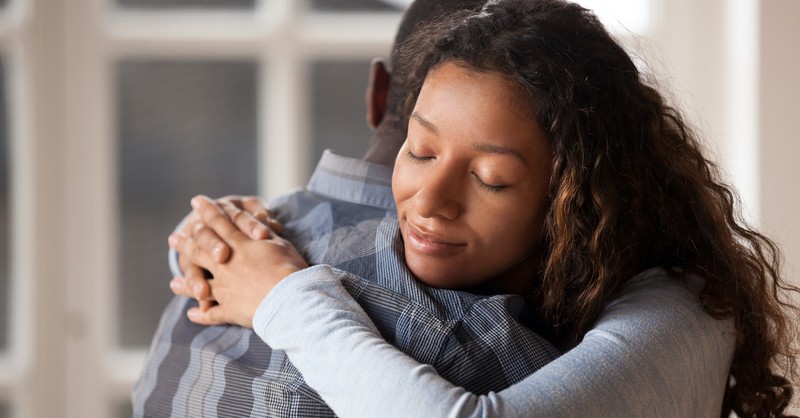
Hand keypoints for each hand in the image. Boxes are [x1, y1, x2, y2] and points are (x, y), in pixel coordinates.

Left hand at [168, 195, 307, 327]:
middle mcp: (226, 264)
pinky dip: (201, 313)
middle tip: (173, 239)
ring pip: (200, 283)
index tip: (197, 201)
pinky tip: (193, 314)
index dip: (208, 211)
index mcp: (239, 245)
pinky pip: (212, 313)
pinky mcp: (230, 309)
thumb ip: (265, 232)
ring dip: (186, 283)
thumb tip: (259, 220)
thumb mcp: (280, 243)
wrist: (290, 298)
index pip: (219, 223)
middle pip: (200, 251)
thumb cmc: (289, 267)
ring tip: (173, 284)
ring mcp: (225, 288)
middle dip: (185, 244)